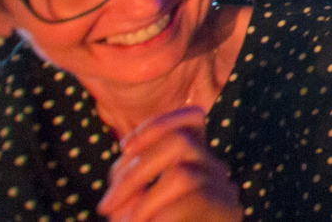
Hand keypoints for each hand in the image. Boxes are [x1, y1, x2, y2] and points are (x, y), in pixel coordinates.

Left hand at [96, 107, 240, 221]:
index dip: (157, 124)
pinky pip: (188, 204)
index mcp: (199, 161)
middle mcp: (216, 170)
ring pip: (182, 174)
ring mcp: (224, 192)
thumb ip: (136, 192)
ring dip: (143, 201)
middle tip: (106, 207)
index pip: (191, 120)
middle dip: (136, 168)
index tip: (123, 147)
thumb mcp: (145, 209)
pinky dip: (158, 218)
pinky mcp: (225, 213)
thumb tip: (116, 194)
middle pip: (181, 141)